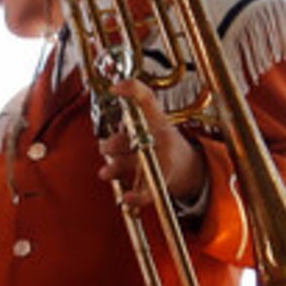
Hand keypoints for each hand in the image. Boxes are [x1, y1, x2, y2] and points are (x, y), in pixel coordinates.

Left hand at [96, 79, 204, 210]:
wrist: (188, 167)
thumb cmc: (158, 141)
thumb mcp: (148, 123)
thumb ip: (125, 120)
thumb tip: (97, 115)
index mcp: (156, 117)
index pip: (146, 98)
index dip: (132, 90)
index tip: (115, 87)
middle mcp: (161, 135)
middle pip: (134, 136)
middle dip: (113, 144)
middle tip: (104, 148)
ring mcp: (163, 158)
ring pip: (136, 162)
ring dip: (116, 168)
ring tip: (105, 173)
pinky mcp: (163, 180)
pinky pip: (149, 190)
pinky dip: (137, 196)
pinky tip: (127, 199)